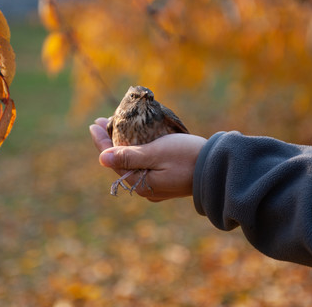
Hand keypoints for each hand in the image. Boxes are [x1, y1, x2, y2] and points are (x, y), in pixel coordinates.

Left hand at [89, 117, 206, 201]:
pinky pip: (144, 165)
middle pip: (121, 163)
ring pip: (133, 164)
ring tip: (114, 128)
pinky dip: (136, 151)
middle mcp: (146, 188)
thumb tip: (102, 159)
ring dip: (122, 145)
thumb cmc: (187, 157)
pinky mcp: (166, 181)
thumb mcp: (156, 153)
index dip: (101, 142)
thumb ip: (129, 157)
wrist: (218, 168)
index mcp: (141, 184)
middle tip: (101, 122)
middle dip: (110, 142)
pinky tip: (135, 141)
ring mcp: (156, 186)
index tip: (93, 123)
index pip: (113, 160)